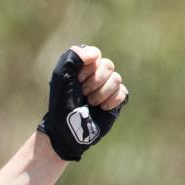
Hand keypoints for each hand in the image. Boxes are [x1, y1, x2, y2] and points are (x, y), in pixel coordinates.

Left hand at [37, 44, 128, 160]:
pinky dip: (111, 101)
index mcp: (83, 67)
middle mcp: (96, 74)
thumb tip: (96, 54)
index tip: (76, 81)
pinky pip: (123, 92)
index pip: (95, 55)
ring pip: (117, 78)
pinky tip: (101, 108)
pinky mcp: (115, 100)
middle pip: (108, 65)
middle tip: (83, 93)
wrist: (67, 130)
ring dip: (101, 93)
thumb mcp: (62, 77)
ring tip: (90, 103)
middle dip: (94, 81)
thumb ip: (73, 57)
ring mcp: (107, 87)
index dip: (87, 69)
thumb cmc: (62, 104)